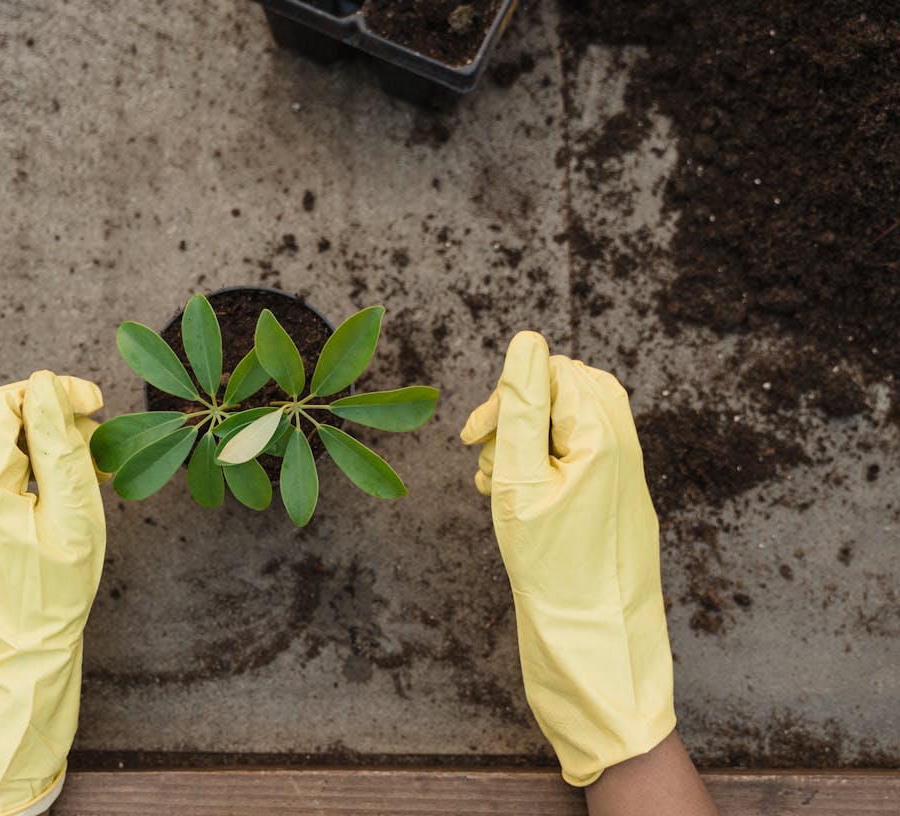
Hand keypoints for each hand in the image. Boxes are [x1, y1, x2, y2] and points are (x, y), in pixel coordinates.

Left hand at [0, 371, 106, 815]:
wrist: (23, 651)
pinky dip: (33, 461)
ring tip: (89, 454)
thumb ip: (57, 444)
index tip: (94, 403)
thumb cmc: (54, 589)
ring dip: (42, 435)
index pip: (2, 403)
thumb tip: (44, 383)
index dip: (49, 392)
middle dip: (45, 409)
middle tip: (91, 422)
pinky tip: (69, 479)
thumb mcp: (71, 513)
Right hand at [460, 332, 674, 785]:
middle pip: (564, 392)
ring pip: (568, 424)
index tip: (473, 438)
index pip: (553, 374)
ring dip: (524, 444)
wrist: (593, 648)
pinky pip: (577, 457)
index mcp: (607, 437)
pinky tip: (515, 503)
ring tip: (497, 486)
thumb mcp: (522, 481)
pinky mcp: (614, 501)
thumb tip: (528, 341)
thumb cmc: (553, 569)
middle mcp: (624, 448)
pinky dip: (540, 469)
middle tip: (486, 457)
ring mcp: (623, 476)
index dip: (507, 396)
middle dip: (517, 416)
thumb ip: (524, 408)